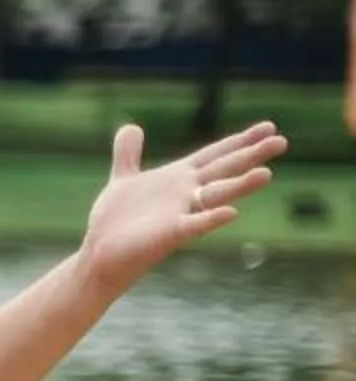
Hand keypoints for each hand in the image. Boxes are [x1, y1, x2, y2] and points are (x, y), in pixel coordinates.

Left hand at [77, 120, 286, 291]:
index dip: (239, 141)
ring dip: (240, 186)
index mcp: (177, 178)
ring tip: (266, 174)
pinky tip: (231, 213)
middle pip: (223, 170)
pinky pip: (194, 225)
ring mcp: (180, 213)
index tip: (269, 126)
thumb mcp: (123, 179)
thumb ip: (128, 154)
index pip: (214, 155)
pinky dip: (211, 218)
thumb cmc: (116, 221)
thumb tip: (131, 127)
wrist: (99, 254)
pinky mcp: (169, 234)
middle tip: (282, 141)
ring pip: (216, 196)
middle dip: (251, 155)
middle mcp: (184, 194)